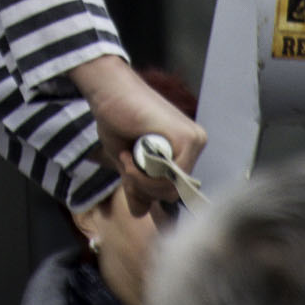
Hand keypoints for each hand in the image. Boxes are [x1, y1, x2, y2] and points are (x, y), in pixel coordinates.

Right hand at [73, 58, 204, 212]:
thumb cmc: (117, 119)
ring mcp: (194, 141)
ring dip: (141, 180)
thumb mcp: (127, 163)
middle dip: (144, 188)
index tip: (131, 178)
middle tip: (126, 164)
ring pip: (172, 188)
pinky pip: (170, 177)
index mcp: (185, 150)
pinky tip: (131, 154)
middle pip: (174, 193)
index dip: (151, 194)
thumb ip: (138, 186)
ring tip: (126, 156)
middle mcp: (195, 145)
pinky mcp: (187, 138)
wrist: (109, 91)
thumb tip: (141, 213)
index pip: (175, 191)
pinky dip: (145, 174)